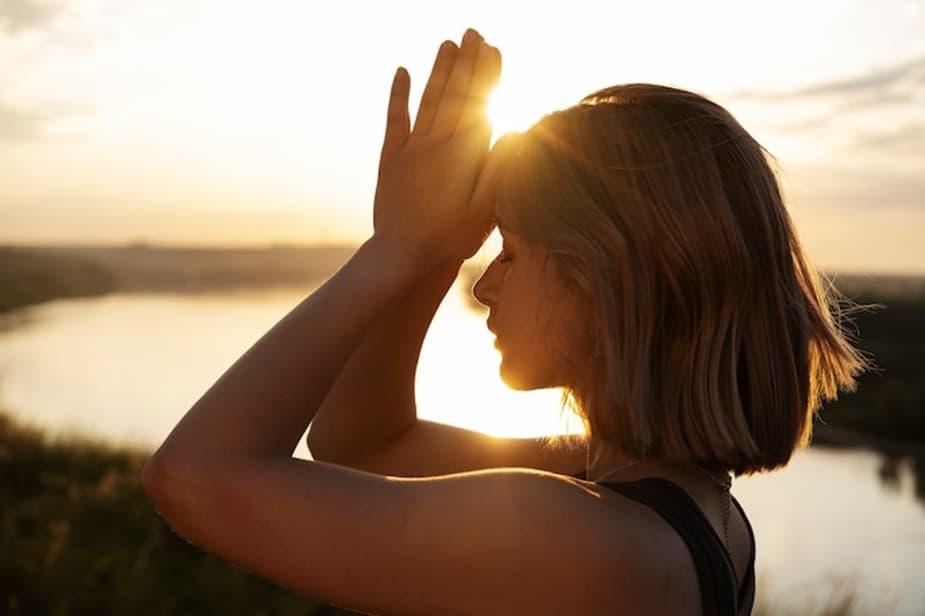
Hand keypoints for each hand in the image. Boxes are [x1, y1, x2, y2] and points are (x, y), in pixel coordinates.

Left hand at [372, 28, 502, 267]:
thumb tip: (513, 132)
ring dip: (439, 70)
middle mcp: (436, 144)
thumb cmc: (451, 238)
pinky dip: (398, 94)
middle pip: (454, 94)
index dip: (486, 74)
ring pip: (429, 100)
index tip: (493, 48)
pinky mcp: (391, 159)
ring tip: (448, 43)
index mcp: (463, 154)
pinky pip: (396, 119)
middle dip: (466, 61)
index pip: (479, 103)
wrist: (403, 256)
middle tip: (473, 32)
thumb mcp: (485, 210)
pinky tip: (402, 71)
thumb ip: (498, 169)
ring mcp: (411, 149)